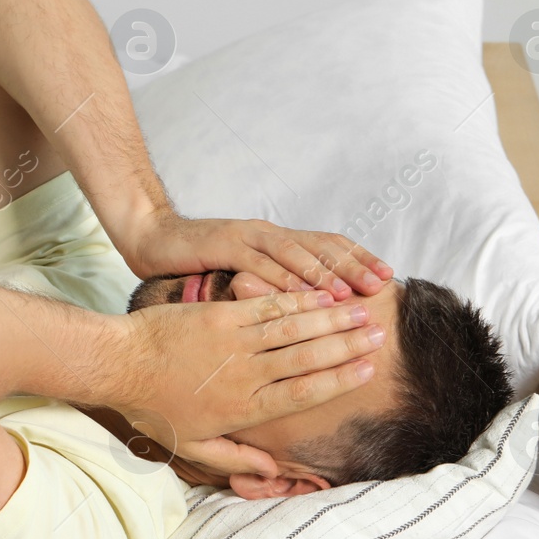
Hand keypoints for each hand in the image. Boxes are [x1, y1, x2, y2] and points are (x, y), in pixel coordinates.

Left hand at [115, 289, 381, 446]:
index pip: (302, 393)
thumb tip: (270, 474)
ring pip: (292, 328)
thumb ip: (235, 460)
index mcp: (243, 407)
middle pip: (307, 357)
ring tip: (360, 310)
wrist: (118, 365)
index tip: (366, 371)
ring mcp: (232, 341)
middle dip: (346, 345)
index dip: (338, 380)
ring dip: (330, 318)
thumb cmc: (152, 408)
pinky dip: (295, 299)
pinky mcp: (218, 314)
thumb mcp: (192, 447)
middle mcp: (244, 373)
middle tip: (379, 335)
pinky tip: (318, 294)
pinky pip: (265, 306)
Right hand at [118, 210, 393, 299]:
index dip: (358, 259)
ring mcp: (246, 236)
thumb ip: (270, 282)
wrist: (151, 239)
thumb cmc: (195, 262)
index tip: (386, 279)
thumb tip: (305, 304)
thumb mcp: (242, 272)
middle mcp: (267, 234)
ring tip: (348, 293)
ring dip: (323, 272)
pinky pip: (258, 262)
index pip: (326, 245)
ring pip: (294, 252)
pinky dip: (280, 277)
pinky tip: (299, 294)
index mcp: (275, 240)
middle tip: (381, 285)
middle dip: (353, 264)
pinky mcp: (222, 244)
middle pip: (320, 245)